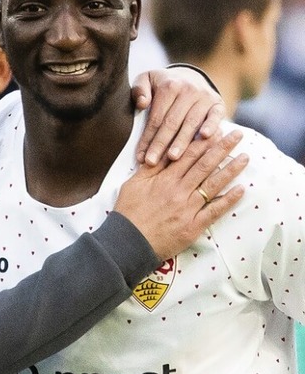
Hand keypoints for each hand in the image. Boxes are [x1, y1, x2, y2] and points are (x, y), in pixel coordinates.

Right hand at [114, 128, 246, 260]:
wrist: (128, 243)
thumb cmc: (128, 214)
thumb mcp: (132, 185)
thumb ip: (150, 169)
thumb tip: (161, 151)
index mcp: (164, 179)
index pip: (188, 155)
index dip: (204, 141)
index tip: (216, 130)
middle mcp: (179, 190)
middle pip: (205, 165)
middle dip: (223, 148)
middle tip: (238, 135)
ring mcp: (187, 208)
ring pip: (213, 185)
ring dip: (231, 170)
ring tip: (245, 157)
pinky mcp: (192, 226)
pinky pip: (214, 211)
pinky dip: (228, 200)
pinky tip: (241, 190)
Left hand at [131, 67, 225, 165]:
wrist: (190, 77)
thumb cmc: (163, 85)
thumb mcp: (146, 80)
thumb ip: (139, 89)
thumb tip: (142, 103)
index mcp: (169, 86)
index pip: (156, 117)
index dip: (147, 138)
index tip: (139, 156)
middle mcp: (188, 90)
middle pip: (172, 122)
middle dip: (161, 144)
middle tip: (151, 162)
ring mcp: (204, 97)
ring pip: (191, 123)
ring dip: (182, 141)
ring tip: (172, 157)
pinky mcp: (217, 104)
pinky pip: (215, 116)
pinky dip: (211, 125)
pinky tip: (205, 136)